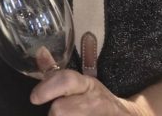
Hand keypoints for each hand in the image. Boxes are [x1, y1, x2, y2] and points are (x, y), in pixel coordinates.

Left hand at [30, 69, 148, 115]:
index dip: (47, 88)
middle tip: (54, 113)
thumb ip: (56, 72)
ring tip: (66, 115)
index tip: (34, 98)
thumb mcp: (81, 83)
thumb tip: (39, 52)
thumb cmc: (97, 99)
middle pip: (60, 110)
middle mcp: (94, 102)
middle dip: (53, 113)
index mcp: (87, 84)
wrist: (126, 115)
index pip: (66, 81)